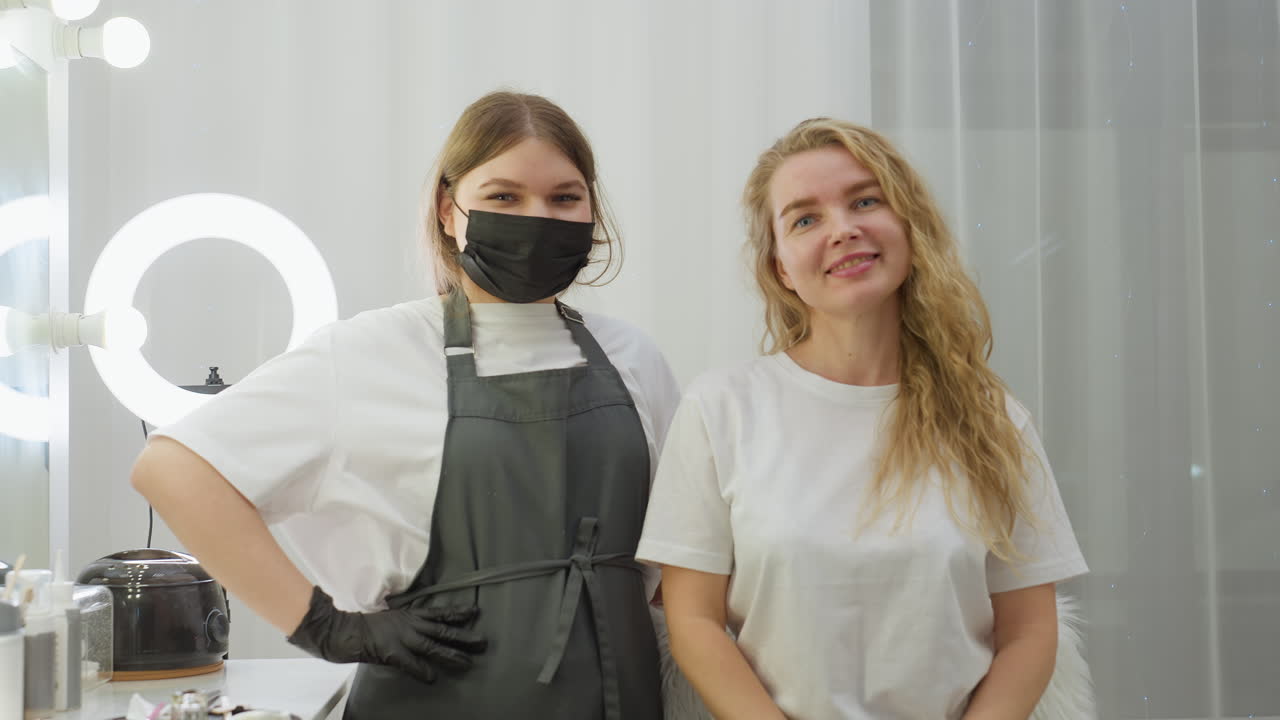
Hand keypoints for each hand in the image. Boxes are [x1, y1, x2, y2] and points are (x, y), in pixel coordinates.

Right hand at [287, 586, 486, 683]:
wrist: (347, 630)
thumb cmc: (370, 624)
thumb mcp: (395, 615)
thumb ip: (411, 619)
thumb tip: (427, 623)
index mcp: (411, 615)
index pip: (440, 612)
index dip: (458, 612)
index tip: (476, 611)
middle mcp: (411, 624)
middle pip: (443, 630)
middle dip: (464, 636)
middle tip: (483, 642)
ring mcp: (403, 638)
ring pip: (433, 646)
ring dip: (451, 654)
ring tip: (467, 662)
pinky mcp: (393, 653)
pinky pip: (412, 664)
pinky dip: (423, 671)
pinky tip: (433, 678)